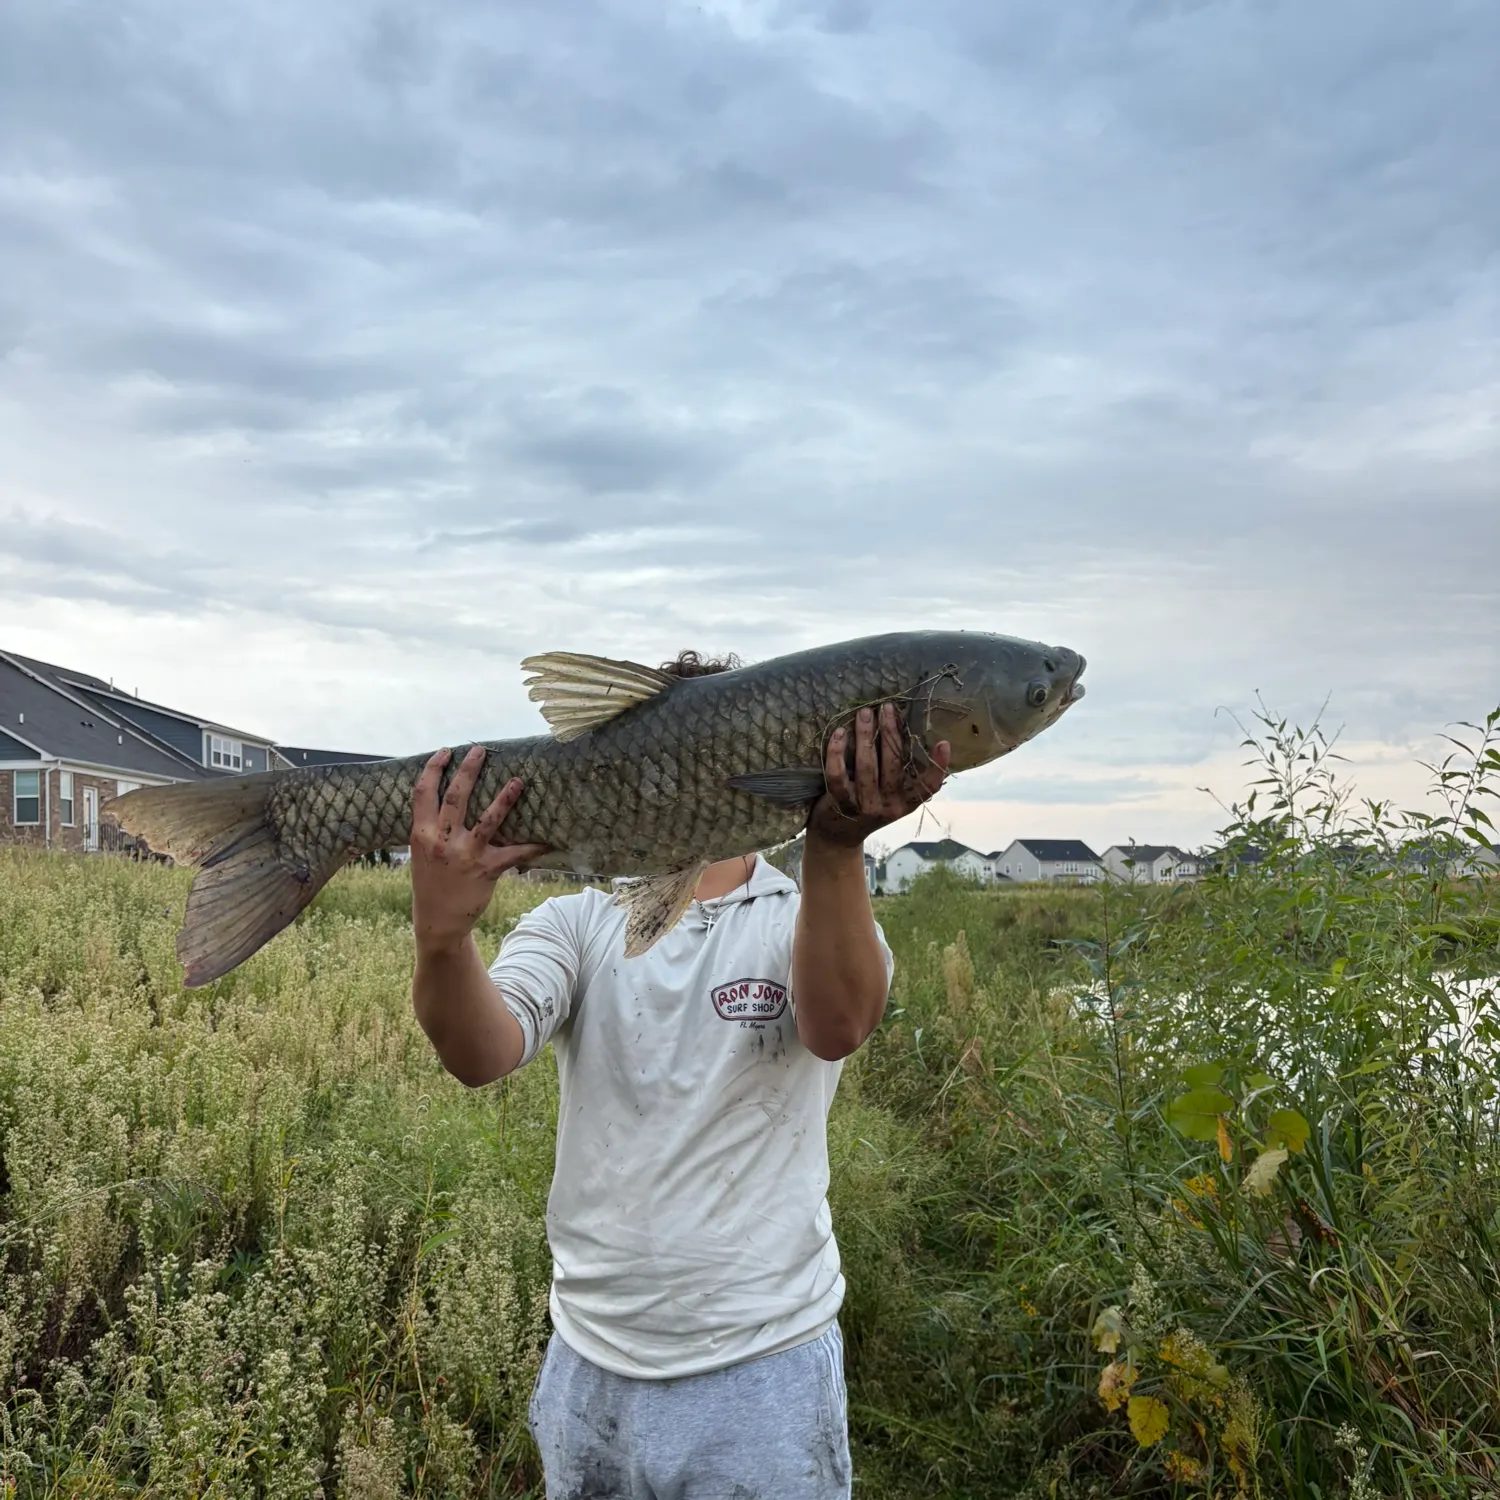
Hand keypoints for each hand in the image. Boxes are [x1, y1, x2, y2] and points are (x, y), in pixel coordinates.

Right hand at [410, 746, 548, 952]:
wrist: (437, 920)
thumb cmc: (431, 882)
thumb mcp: (421, 853)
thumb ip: (431, 829)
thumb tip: (446, 799)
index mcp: (421, 834)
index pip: (423, 793)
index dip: (433, 769)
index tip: (445, 751)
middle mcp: (442, 841)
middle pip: (456, 797)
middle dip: (468, 770)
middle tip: (480, 750)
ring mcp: (465, 855)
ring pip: (488, 819)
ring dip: (505, 798)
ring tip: (519, 781)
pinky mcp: (486, 869)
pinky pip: (513, 853)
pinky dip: (532, 847)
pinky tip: (547, 841)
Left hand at [806, 703, 949, 848]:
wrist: (838, 836)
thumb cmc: (868, 807)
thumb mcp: (891, 798)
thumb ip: (901, 776)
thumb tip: (912, 734)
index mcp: (905, 803)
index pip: (927, 787)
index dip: (937, 766)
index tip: (943, 743)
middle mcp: (888, 805)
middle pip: (893, 764)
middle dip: (890, 732)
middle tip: (887, 707)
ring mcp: (864, 805)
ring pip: (866, 765)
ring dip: (865, 735)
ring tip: (865, 713)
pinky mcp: (841, 803)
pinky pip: (838, 774)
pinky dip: (837, 752)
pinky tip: (839, 733)